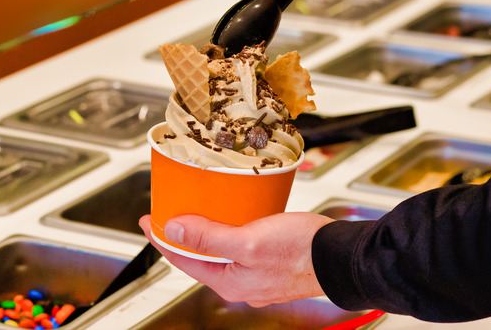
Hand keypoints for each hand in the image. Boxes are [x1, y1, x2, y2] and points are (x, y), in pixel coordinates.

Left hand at [139, 212, 333, 306]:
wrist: (342, 257)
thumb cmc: (302, 252)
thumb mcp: (248, 242)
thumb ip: (208, 237)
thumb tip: (174, 230)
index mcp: (230, 282)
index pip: (183, 260)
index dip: (162, 238)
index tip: (148, 221)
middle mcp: (242, 282)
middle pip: (201, 256)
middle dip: (184, 234)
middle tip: (171, 212)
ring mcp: (258, 274)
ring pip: (222, 250)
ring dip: (208, 230)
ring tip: (199, 209)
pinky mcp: (272, 262)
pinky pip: (242, 245)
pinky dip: (233, 228)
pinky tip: (237, 213)